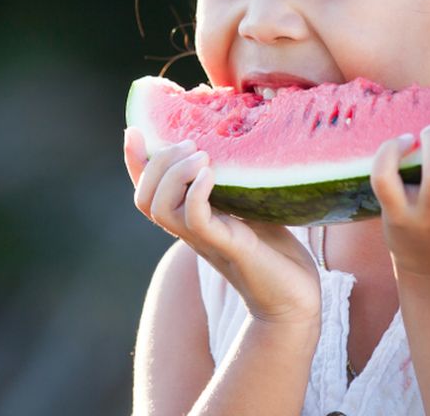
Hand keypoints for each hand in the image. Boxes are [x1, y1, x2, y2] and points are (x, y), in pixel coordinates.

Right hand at [124, 127, 320, 324]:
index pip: (146, 191)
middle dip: (158, 162)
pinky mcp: (227, 246)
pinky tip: (211, 174)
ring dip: (175, 173)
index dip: (134, 162)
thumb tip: (228, 143)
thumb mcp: (249, 205)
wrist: (295, 299)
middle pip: (144, 198)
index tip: (134, 131)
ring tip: (202, 156)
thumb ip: (233, 181)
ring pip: (159, 208)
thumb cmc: (275, 251)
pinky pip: (194, 218)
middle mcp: (188, 231)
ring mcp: (204, 241)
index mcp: (188, 220)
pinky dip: (196, 191)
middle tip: (191, 144)